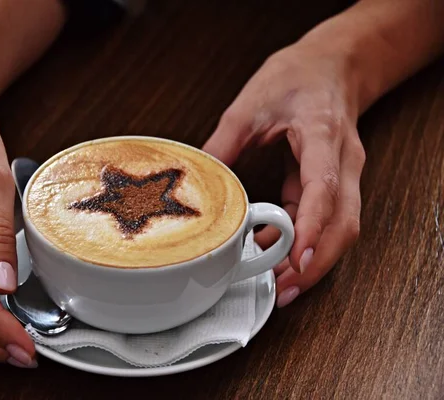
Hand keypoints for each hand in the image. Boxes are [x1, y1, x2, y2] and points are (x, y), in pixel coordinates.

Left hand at [203, 44, 365, 306]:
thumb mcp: (250, 104)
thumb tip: (199, 181)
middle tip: (283, 288)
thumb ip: (223, 143)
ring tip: (279, 282)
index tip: (295, 258)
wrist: (332, 66)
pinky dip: (303, 240)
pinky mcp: (333, 182)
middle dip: (316, 261)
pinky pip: (325, 219)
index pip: (323, 187)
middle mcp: (342, 160)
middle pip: (344, 222)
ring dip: (313, 259)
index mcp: (323, 134)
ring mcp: (343, 173)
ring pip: (341, 227)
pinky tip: (274, 250)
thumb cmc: (296, 77)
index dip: (311, 227)